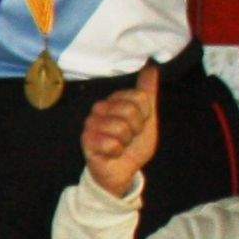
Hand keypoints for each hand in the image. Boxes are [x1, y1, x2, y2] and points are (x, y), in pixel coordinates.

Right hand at [80, 63, 158, 198]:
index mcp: (115, 100)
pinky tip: (111, 153)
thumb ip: (147, 93)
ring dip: (125, 142)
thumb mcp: (147, 119)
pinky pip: (110, 143)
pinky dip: (116, 152)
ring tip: (120, 145)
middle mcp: (100, 108)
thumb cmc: (133, 145)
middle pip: (129, 111)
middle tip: (129, 137)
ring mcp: (91, 123)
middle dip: (135, 129)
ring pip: (120, 128)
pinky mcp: (86, 140)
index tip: (139, 125)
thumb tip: (151, 67)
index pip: (139, 97)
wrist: (122, 171)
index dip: (145, 115)